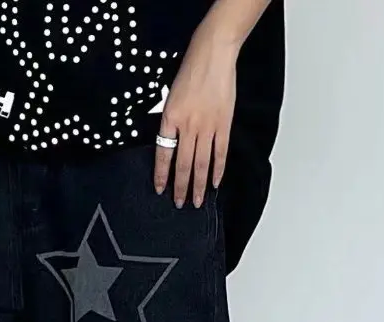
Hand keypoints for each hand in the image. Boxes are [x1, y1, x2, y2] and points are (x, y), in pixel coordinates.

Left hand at [154, 21, 238, 207]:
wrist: (213, 54)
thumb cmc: (190, 71)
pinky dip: (218, 170)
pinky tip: (215, 183)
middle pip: (183, 164)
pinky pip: (220, 153)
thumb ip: (171, 121)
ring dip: (198, 185)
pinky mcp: (223, 124)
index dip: (161, 174)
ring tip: (196, 201)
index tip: (160, 190)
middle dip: (180, 187)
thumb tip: (172, 144)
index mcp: (170, 118)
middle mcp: (188, 126)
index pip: (163, 154)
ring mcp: (207, 126)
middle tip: (179, 204)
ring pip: (201, 163)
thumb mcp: (171, 96)